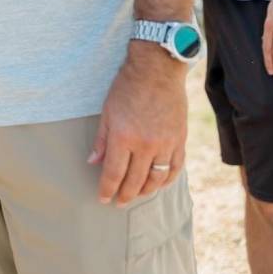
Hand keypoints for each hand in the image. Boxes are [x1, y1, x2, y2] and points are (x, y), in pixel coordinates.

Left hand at [89, 46, 186, 205]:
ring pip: (157, 179)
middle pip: (135, 181)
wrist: (157, 71)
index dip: (107, 189)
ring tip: (136, 195)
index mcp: (124, 137)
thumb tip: (93, 162)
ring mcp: (166, 144)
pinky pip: (175, 168)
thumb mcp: (107, 112)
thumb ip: (102, 140)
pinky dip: (167, 180)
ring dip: (145, 191)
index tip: (103, 199)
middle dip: (125, 195)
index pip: (114, 173)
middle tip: (118, 202)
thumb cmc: (127, 88)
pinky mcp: (179, 140)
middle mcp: (146, 145)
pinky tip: (159, 184)